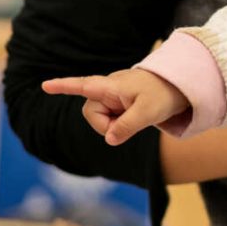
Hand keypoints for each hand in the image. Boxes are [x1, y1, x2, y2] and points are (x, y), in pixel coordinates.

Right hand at [42, 68, 190, 146]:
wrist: (181, 87)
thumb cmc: (164, 94)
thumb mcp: (148, 113)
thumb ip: (127, 127)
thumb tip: (109, 140)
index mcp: (112, 86)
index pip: (83, 86)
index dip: (63, 87)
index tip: (44, 85)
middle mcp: (108, 90)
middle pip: (91, 113)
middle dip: (105, 125)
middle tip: (129, 125)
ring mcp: (113, 97)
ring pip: (101, 119)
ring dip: (115, 125)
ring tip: (137, 117)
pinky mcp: (119, 105)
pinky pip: (111, 120)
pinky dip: (120, 124)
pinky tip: (135, 118)